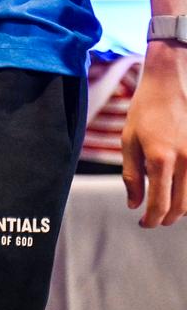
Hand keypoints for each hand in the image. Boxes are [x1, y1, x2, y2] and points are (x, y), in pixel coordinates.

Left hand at [124, 43, 186, 227]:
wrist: (170, 86)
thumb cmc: (144, 112)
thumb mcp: (128, 141)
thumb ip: (131, 175)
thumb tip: (134, 204)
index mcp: (160, 158)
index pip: (159, 203)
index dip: (152, 219)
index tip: (144, 223)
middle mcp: (185, 161)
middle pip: (181, 206)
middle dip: (167, 218)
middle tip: (154, 220)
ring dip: (181, 209)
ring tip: (166, 209)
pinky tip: (179, 193)